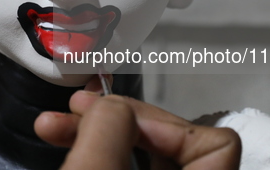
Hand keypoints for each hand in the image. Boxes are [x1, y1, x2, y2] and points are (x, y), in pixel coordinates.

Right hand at [35, 90, 240, 169]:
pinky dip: (94, 152)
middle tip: (77, 107)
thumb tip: (110, 105)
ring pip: (140, 156)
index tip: (117, 117)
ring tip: (55, 124)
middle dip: (117, 117)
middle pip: (171, 142)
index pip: (215, 142)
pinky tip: (65, 143)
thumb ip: (108, 131)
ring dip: (96, 132)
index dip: (163, 122)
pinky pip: (121, 167)